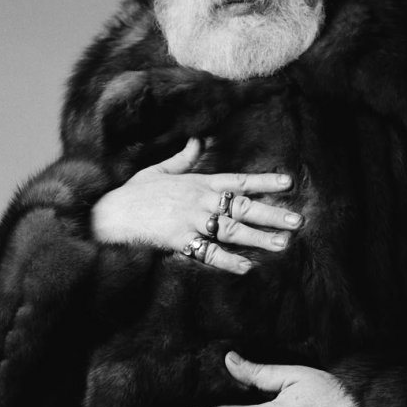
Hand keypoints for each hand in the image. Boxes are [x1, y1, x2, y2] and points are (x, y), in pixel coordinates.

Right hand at [91, 138, 302, 273]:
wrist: (109, 213)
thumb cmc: (134, 194)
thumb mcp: (160, 171)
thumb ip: (183, 158)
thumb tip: (198, 139)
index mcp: (199, 183)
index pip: (239, 180)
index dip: (265, 181)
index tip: (289, 183)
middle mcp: (200, 200)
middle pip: (243, 207)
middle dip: (272, 214)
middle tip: (298, 221)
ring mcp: (191, 220)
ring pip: (232, 230)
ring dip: (259, 238)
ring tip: (283, 244)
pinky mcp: (179, 240)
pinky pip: (209, 252)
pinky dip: (228, 261)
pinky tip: (247, 267)